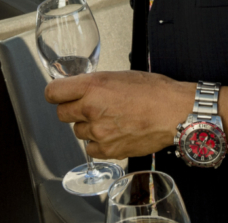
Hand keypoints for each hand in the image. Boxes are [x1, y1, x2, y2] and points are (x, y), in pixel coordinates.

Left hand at [45, 70, 193, 159]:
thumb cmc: (153, 91)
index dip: (56, 94)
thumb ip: (95, 84)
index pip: (53, 92)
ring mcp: (99, 132)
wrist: (174, 112)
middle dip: (74, 110)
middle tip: (91, 107)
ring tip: (111, 120)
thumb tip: (79, 89)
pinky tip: (114, 133)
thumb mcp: (119, 76)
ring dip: (89, 127)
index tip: (60, 95)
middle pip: (63, 114)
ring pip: (78, 132)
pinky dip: (99, 144)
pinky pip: (91, 149)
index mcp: (92, 86)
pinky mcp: (108, 150)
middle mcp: (91, 109)